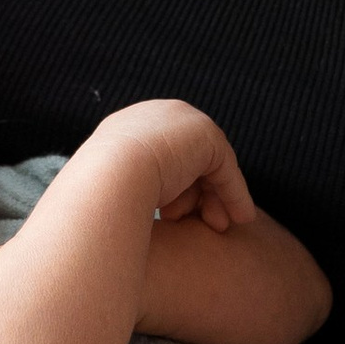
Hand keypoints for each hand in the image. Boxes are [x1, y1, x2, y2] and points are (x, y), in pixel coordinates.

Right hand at [95, 98, 254, 235]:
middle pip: (190, 158)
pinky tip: (241, 218)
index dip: (177, 188)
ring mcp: (181, 121)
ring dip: (217, 198)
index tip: (180, 217)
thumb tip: (146, 207)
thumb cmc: (103, 196)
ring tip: (219, 227)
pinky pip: (225, 168)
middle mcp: (154, 116)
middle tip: (209, 225)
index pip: (164, 155)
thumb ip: (132, 189)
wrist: (108, 179)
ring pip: (209, 164)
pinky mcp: (205, 135)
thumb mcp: (115, 191)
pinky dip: (234, 194)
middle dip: (201, 194)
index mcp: (126, 127)